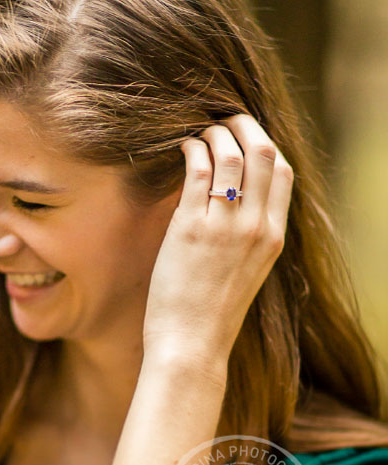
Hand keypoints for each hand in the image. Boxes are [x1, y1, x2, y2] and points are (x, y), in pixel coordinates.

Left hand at [143, 114, 292, 370]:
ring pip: (231, 156)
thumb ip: (245, 236)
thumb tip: (230, 202)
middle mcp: (256, 227)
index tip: (244, 135)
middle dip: (243, 127)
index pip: (283, 173)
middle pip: (263, 154)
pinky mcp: (192, 228)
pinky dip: (191, 151)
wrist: (192, 343)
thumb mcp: (244, 271)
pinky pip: (197, 172)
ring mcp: (225, 226)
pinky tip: (181, 148)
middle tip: (221, 121)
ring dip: (214, 134)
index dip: (265, 144)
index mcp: (273, 237)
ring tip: (198, 132)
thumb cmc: (209, 312)